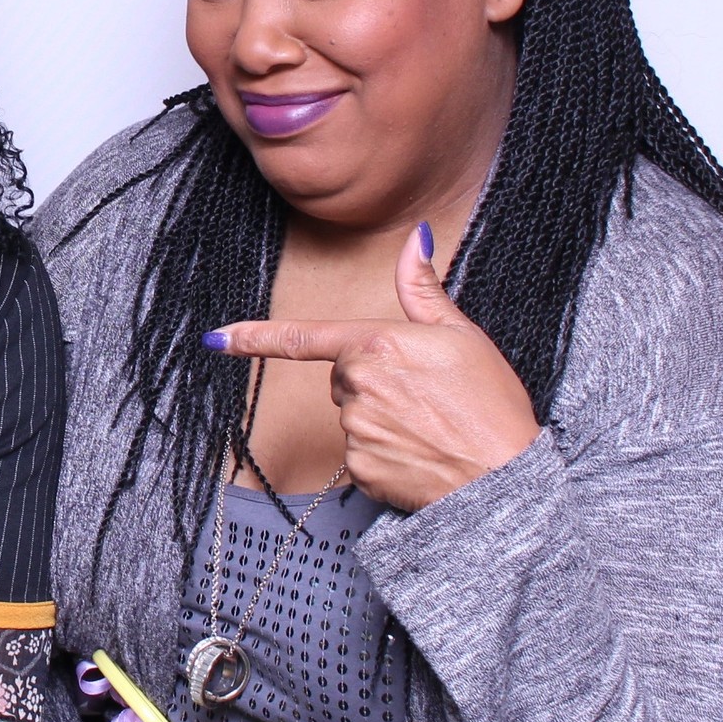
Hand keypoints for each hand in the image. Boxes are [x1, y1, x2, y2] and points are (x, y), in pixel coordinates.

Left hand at [207, 223, 539, 511]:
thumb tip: (415, 239)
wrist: (506, 482)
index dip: (253, 337)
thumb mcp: (464, 336)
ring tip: (430, 429)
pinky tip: (419, 456)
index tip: (216, 338)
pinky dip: (383, 457)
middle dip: (374, 383)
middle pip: (344, 378)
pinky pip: (359, 457)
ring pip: (351, 417)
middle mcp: (357, 385)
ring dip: (381, 420)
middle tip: (426, 398)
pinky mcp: (359, 471)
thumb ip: (423, 290)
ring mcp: (355, 430)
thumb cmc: (492, 407)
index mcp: (377, 344)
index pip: (303, 338)